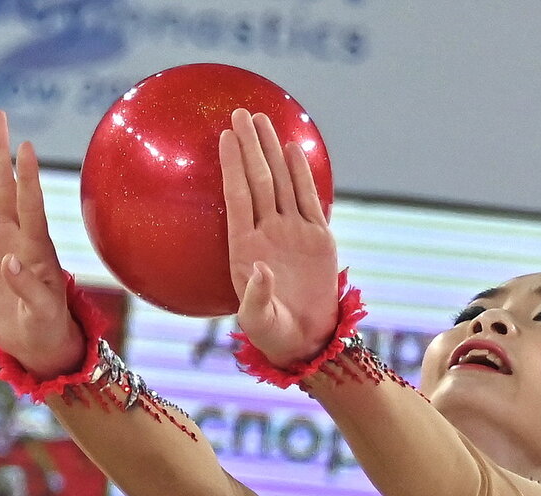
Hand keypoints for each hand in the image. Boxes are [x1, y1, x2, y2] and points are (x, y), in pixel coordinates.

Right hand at [0, 110, 83, 379]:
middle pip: (3, 186)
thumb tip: (7, 260)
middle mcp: (15, 234)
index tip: (27, 147)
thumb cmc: (47, 326)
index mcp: (37, 246)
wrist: (34, 340)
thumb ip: (28, 287)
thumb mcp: (43, 311)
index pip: (32, 204)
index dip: (29, 177)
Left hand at [220, 109, 339, 366]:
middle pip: (258, 180)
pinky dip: (300, 174)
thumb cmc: (273, 333)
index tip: (223, 137)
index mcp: (246, 247)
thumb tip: (258, 269)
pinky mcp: (317, 237)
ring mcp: (292, 232)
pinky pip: (308, 199)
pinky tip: (293, 149)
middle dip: (249, 146)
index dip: (231, 167)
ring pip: (281, 182)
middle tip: (240, 112)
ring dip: (271, 150)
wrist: (304, 338)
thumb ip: (255, 297)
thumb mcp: (259, 321)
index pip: (238, 197)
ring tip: (262, 119)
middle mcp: (267, 232)